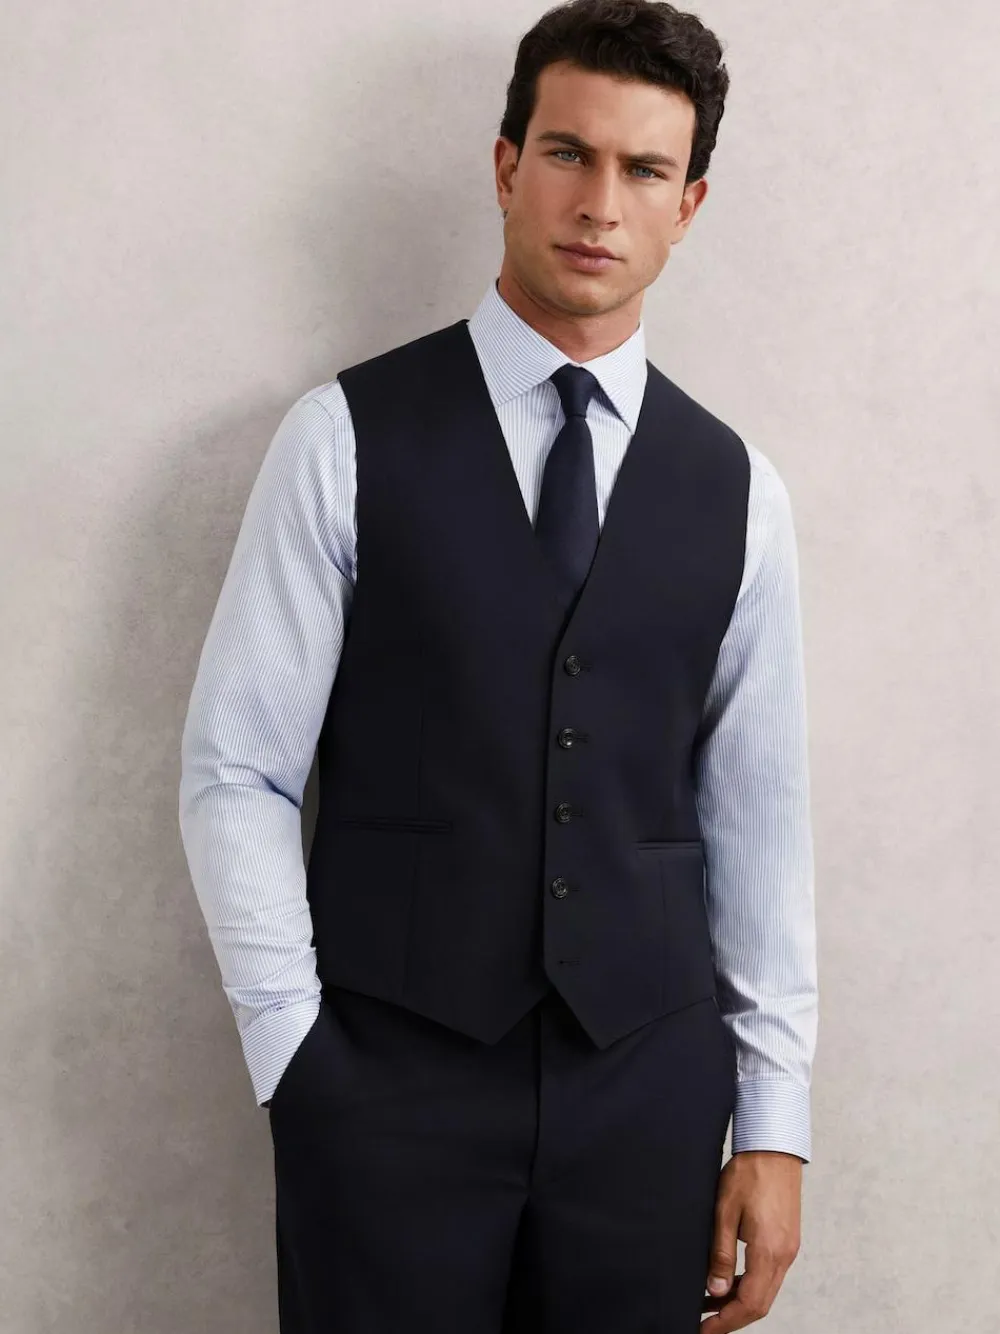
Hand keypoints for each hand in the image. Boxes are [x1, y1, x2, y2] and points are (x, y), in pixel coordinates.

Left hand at [700, 1150, 801, 1329]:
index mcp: (769, 1251)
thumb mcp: (724, 1211)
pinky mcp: (787, 1241)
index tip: (705, 1330)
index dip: (726, 1322)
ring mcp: (789, 1249)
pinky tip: (729, 1282)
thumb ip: (721, 1253)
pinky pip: (770, 1275)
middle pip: (761, 1304)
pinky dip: (750, 1285)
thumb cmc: (749, 1173)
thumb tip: (716, 1290)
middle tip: (705, 1324)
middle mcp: (784, 1255)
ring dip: (741, 1302)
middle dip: (733, 1318)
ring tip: (710, 1304)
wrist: (774, 1147)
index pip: (750, 1303)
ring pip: (766, 1291)